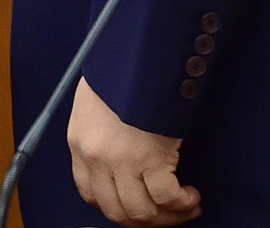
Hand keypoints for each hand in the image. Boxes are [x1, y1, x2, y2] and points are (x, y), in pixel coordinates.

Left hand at [66, 80, 200, 224]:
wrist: (135, 56)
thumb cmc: (118, 75)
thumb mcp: (94, 106)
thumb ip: (100, 137)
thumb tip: (120, 162)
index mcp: (78, 144)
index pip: (90, 193)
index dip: (116, 207)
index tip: (137, 206)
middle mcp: (95, 158)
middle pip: (117, 211)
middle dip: (145, 221)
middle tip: (167, 216)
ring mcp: (121, 160)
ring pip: (142, 211)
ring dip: (167, 217)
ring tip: (186, 206)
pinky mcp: (150, 157)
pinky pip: (166, 197)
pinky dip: (181, 203)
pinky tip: (191, 196)